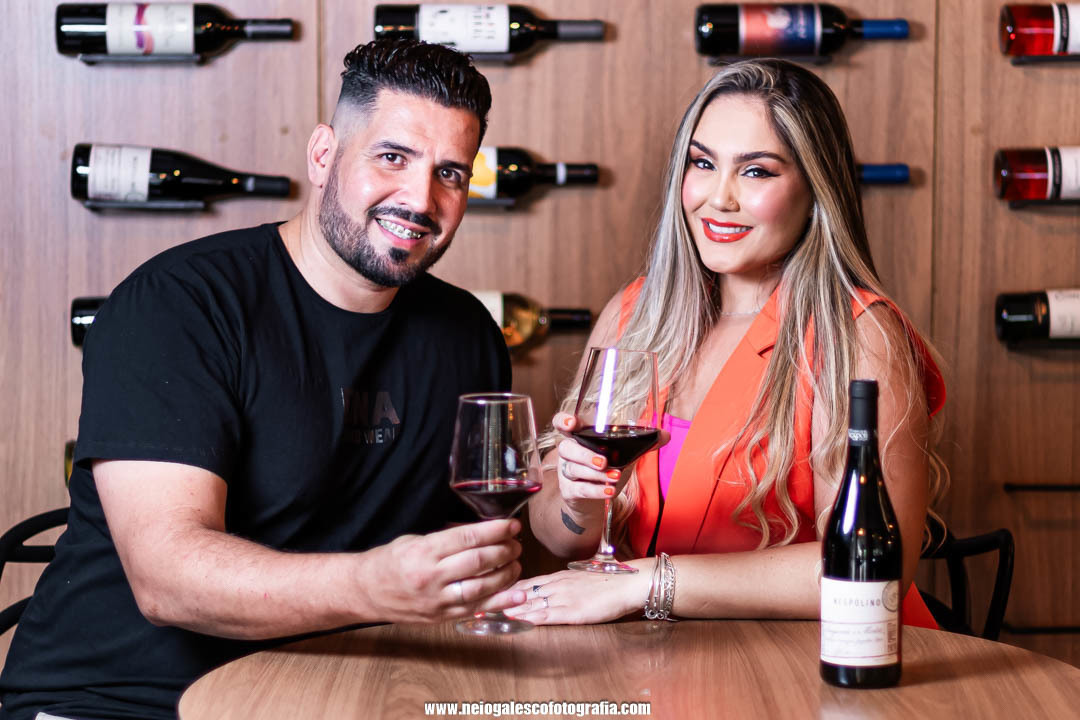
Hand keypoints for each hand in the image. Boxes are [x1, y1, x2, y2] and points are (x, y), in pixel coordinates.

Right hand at [359, 519, 525, 622]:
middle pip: (478, 562)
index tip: (512, 526)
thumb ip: (445, 538)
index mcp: (424, 551)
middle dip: (504, 551)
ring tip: (517, 563)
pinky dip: (501, 603)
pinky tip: (518, 596)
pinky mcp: (440, 617)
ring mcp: (437, 600)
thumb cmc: (390, 561)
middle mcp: (431, 576)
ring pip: (481, 587)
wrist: (365, 592)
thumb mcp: (414, 540)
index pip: (467, 538)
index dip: (495, 531)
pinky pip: (476, 609)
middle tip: (517, 543)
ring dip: (506, 575)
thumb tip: (481, 533)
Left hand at [503, 563, 651, 624]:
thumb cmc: (612, 579)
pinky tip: (517, 621)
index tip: (489, 592)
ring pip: (530, 604)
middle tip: (479, 605)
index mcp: (560, 577)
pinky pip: (547, 615)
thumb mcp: (584, 576)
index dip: (507, 588)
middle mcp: (557, 585)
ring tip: (489, 615)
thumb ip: (568, 581)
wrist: (631, 581)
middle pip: (523, 593)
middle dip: (501, 600)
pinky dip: (530, 618)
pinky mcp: (573, 611)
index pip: (527, 582)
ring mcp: (564, 598)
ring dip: (509, 610)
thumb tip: (557, 584)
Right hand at [551, 412, 669, 506]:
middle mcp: (568, 452)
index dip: (563, 421)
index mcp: (579, 436)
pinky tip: (609, 491)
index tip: (571, 424)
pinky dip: (595, 490)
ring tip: (614, 477)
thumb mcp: (622, 454)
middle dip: (584, 454)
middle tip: (603, 462)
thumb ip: (641, 444)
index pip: (561, 423)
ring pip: (574, 470)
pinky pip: (580, 489)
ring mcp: (566, 472)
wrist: (595, 497)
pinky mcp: (569, 491)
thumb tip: (665, 435)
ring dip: (596, 475)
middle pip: (566, 448)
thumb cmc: (607, 467)